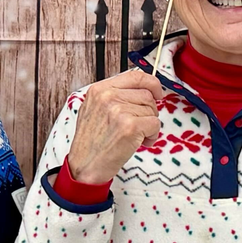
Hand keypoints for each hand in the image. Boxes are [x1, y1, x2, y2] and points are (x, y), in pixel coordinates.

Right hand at [65, 68, 165, 184]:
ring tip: (136, 136)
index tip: (157, 92)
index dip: (151, 83)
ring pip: (152, 110)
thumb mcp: (94, 110)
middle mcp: (108, 97)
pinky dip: (152, 135)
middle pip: (147, 94)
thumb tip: (141, 89)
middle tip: (140, 125)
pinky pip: (154, 124)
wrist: (84, 166)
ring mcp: (119, 110)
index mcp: (99, 90)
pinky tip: (139, 142)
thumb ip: (114, 96)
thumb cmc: (91, 143)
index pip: (135, 76)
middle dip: (149, 111)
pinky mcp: (130, 126)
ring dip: (150, 125)